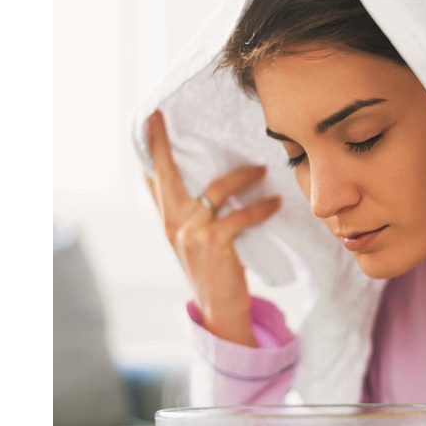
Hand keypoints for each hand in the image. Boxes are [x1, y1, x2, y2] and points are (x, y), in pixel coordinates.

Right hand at [144, 110, 281, 345]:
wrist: (219, 311)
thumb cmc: (211, 271)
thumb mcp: (191, 242)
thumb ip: (187, 214)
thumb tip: (200, 185)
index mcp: (168, 221)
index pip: (154, 179)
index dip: (152, 150)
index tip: (151, 121)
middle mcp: (173, 223)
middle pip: (167, 174)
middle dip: (165, 143)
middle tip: (164, 115)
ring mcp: (190, 232)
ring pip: (217, 189)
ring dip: (244, 177)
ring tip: (263, 170)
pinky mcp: (213, 242)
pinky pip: (240, 215)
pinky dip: (261, 207)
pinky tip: (275, 203)